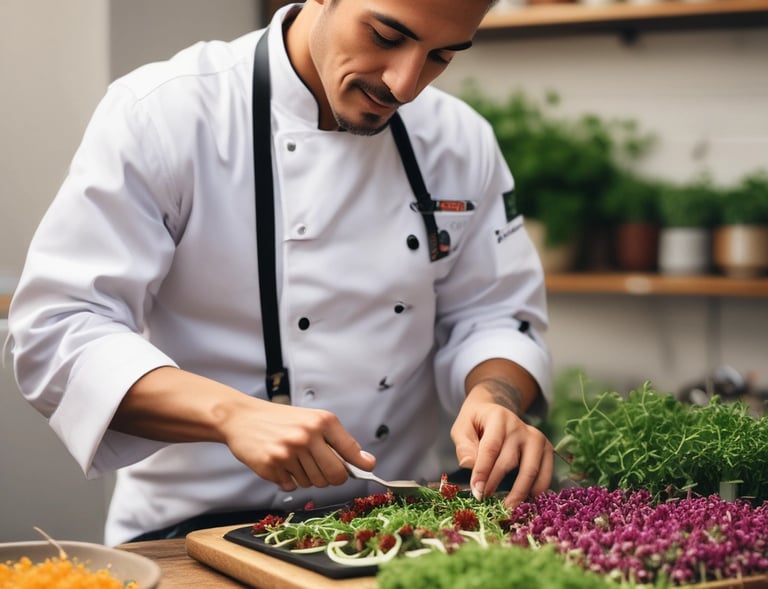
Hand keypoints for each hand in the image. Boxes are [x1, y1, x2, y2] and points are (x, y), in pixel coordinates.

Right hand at [113, 367, 375, 492]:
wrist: (241, 417)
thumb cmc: (280, 420)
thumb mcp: (311, 421)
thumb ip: (338, 441)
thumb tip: (366, 462)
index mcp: (322, 421)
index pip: (350, 451)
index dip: (360, 465)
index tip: (368, 470)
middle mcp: (307, 435)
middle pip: (335, 475)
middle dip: (332, 478)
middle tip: (322, 471)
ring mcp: (289, 451)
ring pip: (312, 482)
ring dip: (306, 477)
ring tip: (294, 459)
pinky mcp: (272, 465)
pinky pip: (291, 486)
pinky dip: (287, 480)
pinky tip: (279, 464)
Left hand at [451, 383, 552, 508]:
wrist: (495, 411)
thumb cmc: (476, 423)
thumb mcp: (462, 428)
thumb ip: (463, 446)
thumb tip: (468, 465)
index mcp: (498, 418)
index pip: (491, 447)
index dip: (483, 471)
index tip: (476, 491)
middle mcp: (520, 426)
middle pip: (509, 461)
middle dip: (495, 483)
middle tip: (484, 500)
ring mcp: (536, 438)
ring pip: (530, 469)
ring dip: (518, 492)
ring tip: (506, 507)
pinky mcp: (546, 448)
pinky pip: (545, 473)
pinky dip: (536, 490)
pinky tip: (525, 501)